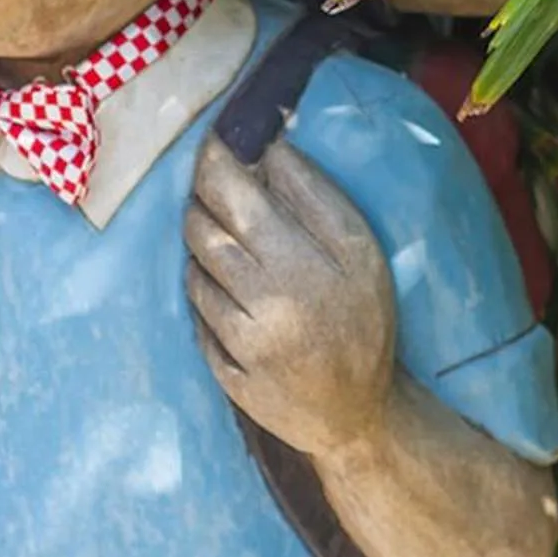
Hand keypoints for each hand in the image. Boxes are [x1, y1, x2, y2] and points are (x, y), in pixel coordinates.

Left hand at [184, 135, 397, 456]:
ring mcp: (245, 342)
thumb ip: (314, 197)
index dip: (215, 160)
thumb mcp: (360, 252)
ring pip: (195, 269)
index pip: (234, 192)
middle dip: (202, 200)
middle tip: (215, 190)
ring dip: (203, 248)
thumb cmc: (363, 321)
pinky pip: (196, 315)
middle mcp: (272, 300)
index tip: (211, 140)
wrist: (358, 416)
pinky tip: (230, 294)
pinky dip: (206, 295)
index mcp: (308, 260)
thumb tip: (267, 147)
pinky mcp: (227, 374)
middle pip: (203, 226)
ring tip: (232, 246)